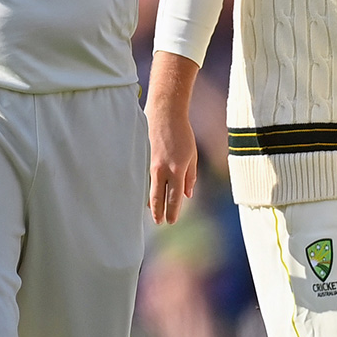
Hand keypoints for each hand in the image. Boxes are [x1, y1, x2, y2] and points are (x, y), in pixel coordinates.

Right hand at [145, 54, 197, 224]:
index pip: (174, 197)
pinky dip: (147, 187)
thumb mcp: (192, 156)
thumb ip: (190, 177)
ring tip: (153, 212)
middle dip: (158, 211)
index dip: (172, 211)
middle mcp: (162, 170)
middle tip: (159, 223)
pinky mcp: (144, 158)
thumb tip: (187, 194)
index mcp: (177, 170)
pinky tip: (147, 193)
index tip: (171, 222)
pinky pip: (145, 177)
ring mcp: (151, 163)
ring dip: (151, 201)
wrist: (165, 113)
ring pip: (149, 188)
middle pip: (158, 197)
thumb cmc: (182, 133)